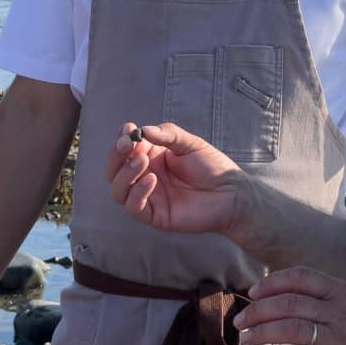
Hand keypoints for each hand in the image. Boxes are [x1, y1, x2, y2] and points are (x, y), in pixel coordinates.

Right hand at [105, 122, 247, 235]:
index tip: (128, 129)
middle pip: (114, 170)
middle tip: (128, 145)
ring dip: (125, 173)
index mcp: (151, 157)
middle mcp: (145, 176)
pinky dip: (137, 192)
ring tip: (143, 160)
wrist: (231, 192)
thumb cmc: (212, 166)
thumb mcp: (190, 143)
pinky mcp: (154, 215)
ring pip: (118, 189)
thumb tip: (142, 130)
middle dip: (117, 156)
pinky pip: (134, 207)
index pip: (125, 150)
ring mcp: (148, 197)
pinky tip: (151, 179)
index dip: (122, 139)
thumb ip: (167, 134)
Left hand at [234, 266, 345, 344]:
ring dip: (262, 335)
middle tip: (240, 320)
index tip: (254, 291)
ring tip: (246, 340)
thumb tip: (307, 294)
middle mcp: (338, 310)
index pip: (301, 277)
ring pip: (291, 330)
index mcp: (343, 291)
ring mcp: (339, 338)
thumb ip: (337, 297)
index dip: (273, 283)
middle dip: (258, 310)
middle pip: (289, 303)